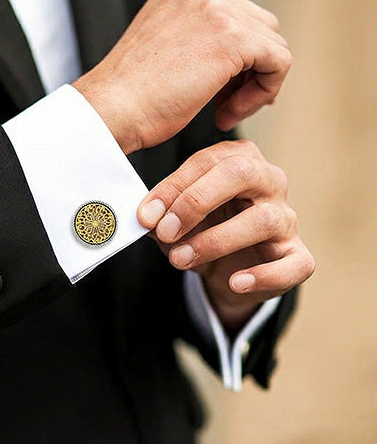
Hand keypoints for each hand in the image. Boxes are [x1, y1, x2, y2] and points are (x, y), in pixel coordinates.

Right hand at [73, 0, 291, 154]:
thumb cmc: (127, 99)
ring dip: (255, 85)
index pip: (235, 16)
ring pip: (272, 44)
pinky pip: (278, 62)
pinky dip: (262, 93)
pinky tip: (227, 116)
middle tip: (225, 106)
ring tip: (223, 114)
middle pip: (260, 25)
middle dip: (250, 70)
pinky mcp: (232, 38)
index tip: (216, 96)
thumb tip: (233, 61)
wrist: (109, 111)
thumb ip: (195, 43)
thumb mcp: (163, 54)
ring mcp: (217, 9)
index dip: (236, 61)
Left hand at [137, 139, 314, 332]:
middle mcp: (269, 182)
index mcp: (240, 160)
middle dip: (197, 202)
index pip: (207, 161)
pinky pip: (294, 264)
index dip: (173, 188)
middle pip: (242, 173)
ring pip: (264, 219)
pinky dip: (265, 275)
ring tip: (181, 259)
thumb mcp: (178, 221)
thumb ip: (164, 216)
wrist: (229, 273)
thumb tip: (147, 219)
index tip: (146, 216)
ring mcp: (287, 218)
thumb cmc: (204, 231)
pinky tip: (236, 282)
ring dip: (216, 241)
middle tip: (165, 231)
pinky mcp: (298, 257)